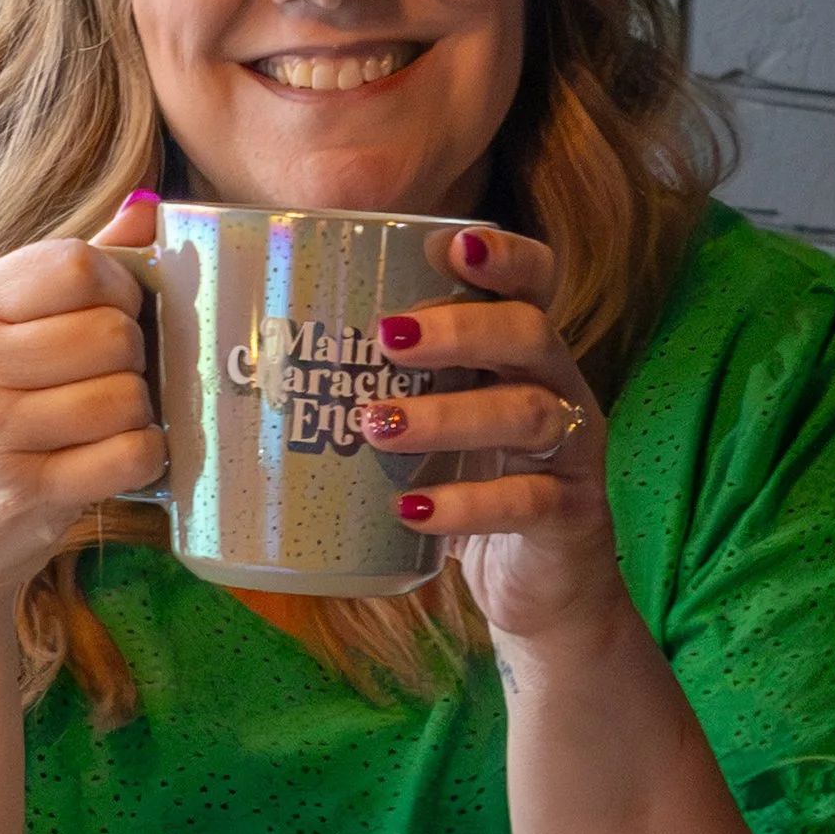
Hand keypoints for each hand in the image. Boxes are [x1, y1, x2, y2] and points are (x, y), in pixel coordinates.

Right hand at [0, 191, 163, 617]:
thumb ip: (66, 274)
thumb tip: (150, 209)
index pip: (77, 265)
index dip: (119, 289)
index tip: (115, 315)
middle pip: (113, 332)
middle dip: (134, 358)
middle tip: (110, 381)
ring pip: (128, 396)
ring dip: (138, 413)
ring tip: (106, 425)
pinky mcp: (27, 493)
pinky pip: (132, 455)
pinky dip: (143, 458)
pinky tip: (117, 459)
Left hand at [353, 226, 623, 647]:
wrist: (541, 590)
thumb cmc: (469, 489)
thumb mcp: (433, 430)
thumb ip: (386, 389)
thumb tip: (263, 362)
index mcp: (524, 355)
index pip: (534, 282)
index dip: (503, 255)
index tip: (448, 243)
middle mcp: (558, 389)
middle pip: (529, 332)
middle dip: (459, 328)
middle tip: (387, 337)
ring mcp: (571, 452)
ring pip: (527, 412)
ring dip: (448, 414)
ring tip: (378, 424)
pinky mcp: (569, 516)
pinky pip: (526, 501)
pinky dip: (465, 503)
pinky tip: (412, 509)